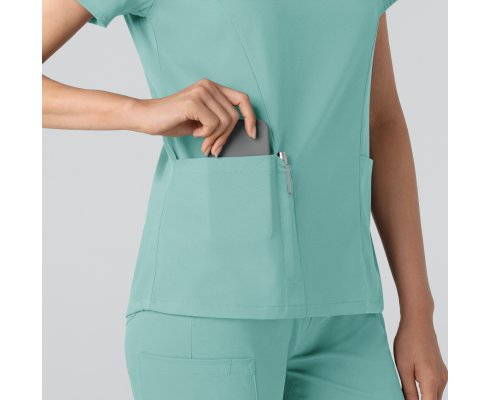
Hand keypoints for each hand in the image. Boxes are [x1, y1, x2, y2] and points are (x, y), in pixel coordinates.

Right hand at [134, 79, 255, 156]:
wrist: (147, 117)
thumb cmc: (173, 120)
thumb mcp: (201, 120)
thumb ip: (219, 121)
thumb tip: (241, 133)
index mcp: (212, 87)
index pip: (242, 99)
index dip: (250, 117)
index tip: (252, 134)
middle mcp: (208, 85)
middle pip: (233, 116)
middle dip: (225, 137)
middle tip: (213, 148)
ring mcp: (201, 91)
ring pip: (225, 122)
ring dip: (215, 138)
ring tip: (202, 141)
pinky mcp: (194, 101)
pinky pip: (213, 125)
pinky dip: (205, 134)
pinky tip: (194, 132)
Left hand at [394, 316, 447, 398]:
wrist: (418, 322)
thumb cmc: (408, 342)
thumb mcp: (403, 368)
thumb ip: (408, 390)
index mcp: (431, 380)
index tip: (407, 398)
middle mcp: (441, 380)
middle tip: (405, 393)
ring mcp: (443, 375)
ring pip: (434, 396)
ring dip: (423, 397)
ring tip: (407, 389)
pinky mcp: (441, 371)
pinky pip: (435, 388)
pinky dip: (426, 390)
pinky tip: (414, 384)